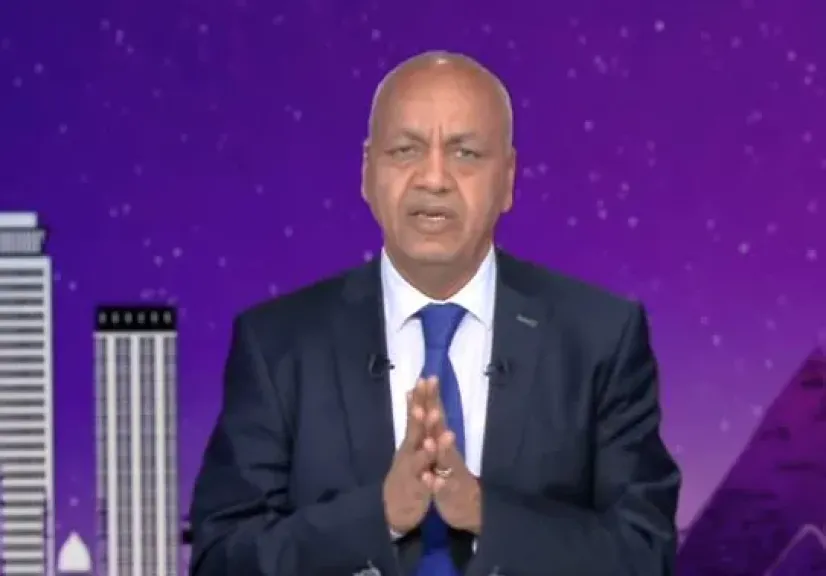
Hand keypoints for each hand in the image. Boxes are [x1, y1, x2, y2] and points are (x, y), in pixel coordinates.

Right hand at [383, 379, 436, 533]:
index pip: (416, 414)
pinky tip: (433, 480)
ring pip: (418, 461)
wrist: (395, 504)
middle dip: (420, 421)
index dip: (421, 398)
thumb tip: (414, 392)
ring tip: (431, 442)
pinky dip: (428, 484)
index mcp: (412, 440)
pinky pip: (422, 488)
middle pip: (415, 434)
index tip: (427, 379)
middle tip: (426, 407)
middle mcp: (409, 453)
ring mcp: (411, 473)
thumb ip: (415, 420)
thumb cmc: (408, 469)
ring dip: (425, 452)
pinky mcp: (415, 492)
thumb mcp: (411, 443)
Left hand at [419, 379, 482, 534]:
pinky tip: (432, 480)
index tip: (425, 378)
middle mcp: (449, 453)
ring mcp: (452, 473)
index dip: (431, 398)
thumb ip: (434, 426)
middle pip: (441, 433)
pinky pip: (444, 489)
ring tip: (432, 440)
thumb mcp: (441, 448)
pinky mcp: (452, 494)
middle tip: (426, 405)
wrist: (468, 506)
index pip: (436, 415)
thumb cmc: (450, 472)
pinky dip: (438, 484)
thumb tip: (426, 400)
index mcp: (443, 442)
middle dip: (435, 419)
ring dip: (440, 450)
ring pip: (446, 461)